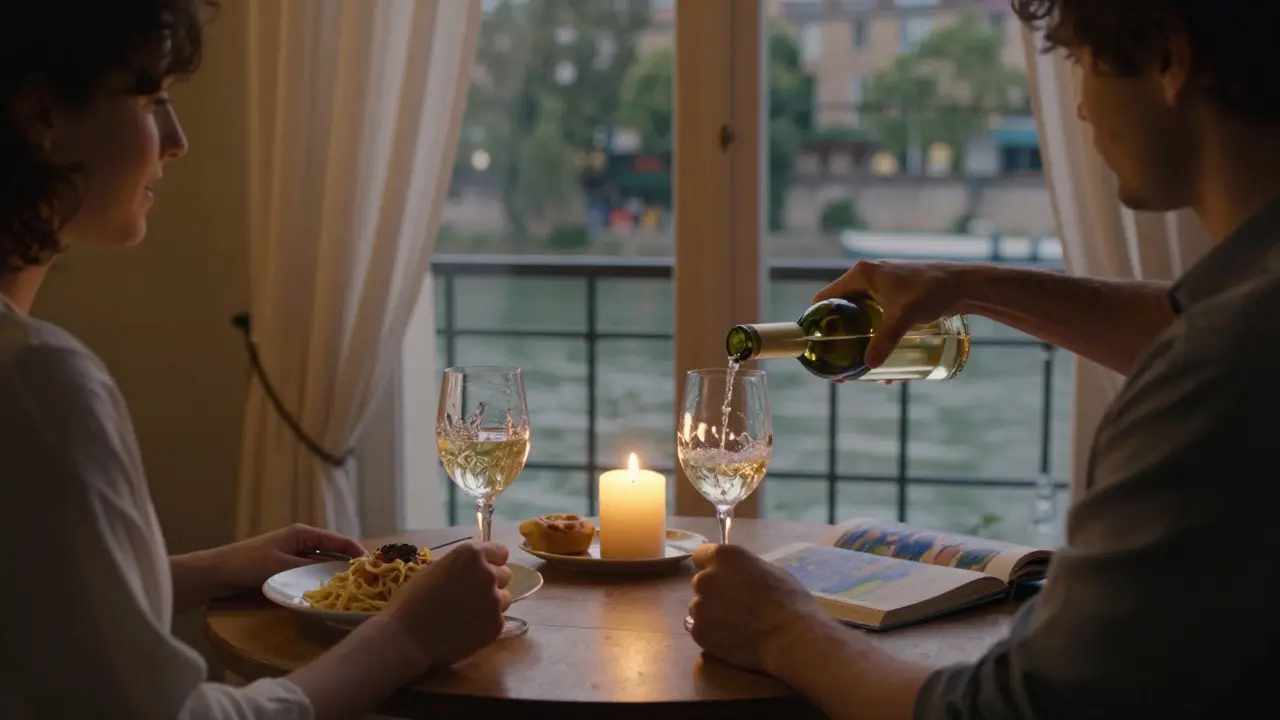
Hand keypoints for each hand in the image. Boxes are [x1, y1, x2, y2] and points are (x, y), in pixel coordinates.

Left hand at [206, 523, 366, 594]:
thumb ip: (310, 571)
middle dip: (348, 566)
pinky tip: (326, 594)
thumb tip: (338, 576)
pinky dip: (319, 582)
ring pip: (321, 566)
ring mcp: (292, 556)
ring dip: (333, 576)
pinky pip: (309, 575)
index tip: (372, 566)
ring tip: (350, 589)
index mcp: (302, 534)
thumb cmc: (247, 564)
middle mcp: (300, 542)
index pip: (338, 540)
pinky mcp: (284, 570)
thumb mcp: (282, 568)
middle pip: (332, 553)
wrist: (215, 574)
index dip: (356, 551)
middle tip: (365, 582)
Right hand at [384, 541, 512, 671]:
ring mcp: (495, 601)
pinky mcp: (496, 626)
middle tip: (471, 595)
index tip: (482, 571)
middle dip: (492, 583)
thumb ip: (459, 565)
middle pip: (505, 575)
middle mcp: (488, 574)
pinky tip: (466, 629)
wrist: (407, 639)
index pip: (500, 552)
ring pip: (504, 598)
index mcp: (471, 554)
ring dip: (491, 604)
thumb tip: (471, 569)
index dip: (491, 561)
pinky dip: (486, 624)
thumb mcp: (433, 570)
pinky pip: (498, 620)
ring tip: (467, 614)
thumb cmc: (411, 601)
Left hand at [688, 544, 840, 675]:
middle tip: (735, 605)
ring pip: (700, 608)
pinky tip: (732, 639)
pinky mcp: (698, 632)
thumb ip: (747, 569)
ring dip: (712, 614)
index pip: (702, 555)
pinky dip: (713, 634)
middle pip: (701, 583)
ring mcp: (699, 606)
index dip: (712, 566)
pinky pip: (701, 630)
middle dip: (714, 592)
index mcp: (724, 557)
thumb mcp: (772, 572)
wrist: (789, 638)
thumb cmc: (789, 601)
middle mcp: (705, 579)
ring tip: (736, 626)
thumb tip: (742, 575)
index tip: (723, 576)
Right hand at [813, 260, 965, 370]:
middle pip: (841, 313)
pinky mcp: (895, 299)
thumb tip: (870, 366)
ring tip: (863, 370)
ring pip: (860, 320)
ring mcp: (882, 290)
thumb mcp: (904, 316)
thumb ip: (886, 339)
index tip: (816, 346)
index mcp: (861, 275)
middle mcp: (867, 279)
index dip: (816, 321)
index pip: (824, 298)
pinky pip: (876, 321)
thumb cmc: (932, 291)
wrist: (964, 285)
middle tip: (840, 365)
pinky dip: (876, 339)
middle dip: (840, 341)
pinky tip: (886, 362)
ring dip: (859, 344)